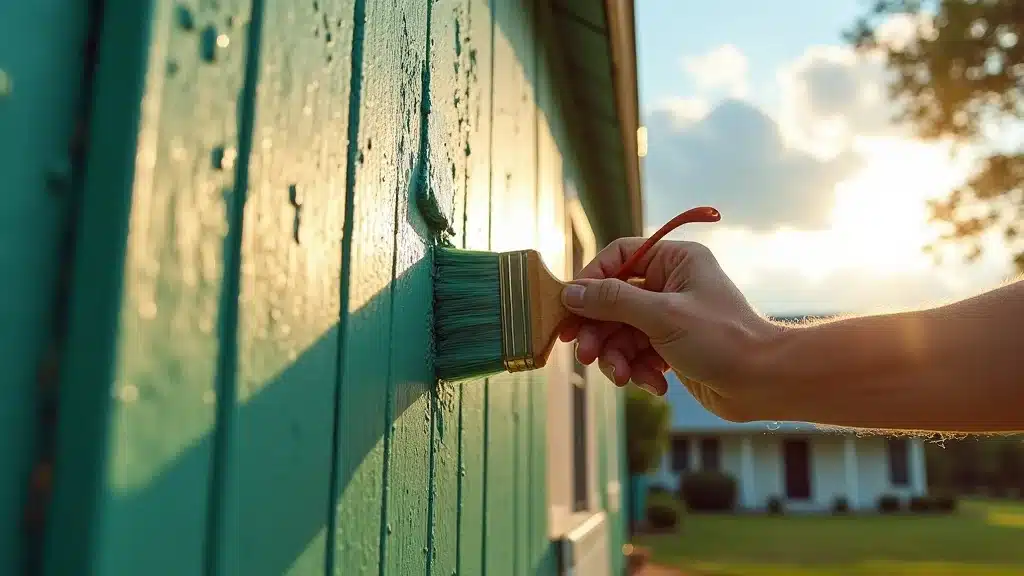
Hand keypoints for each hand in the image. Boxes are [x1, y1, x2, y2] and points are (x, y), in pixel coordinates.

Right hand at [558, 238, 780, 421]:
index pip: (618, 256)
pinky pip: (637, 353)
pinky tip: (653, 384)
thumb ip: (613, 301)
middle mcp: (670, 283)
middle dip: (600, 331)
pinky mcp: (670, 346)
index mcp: (675, 260)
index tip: (571, 307)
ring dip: (617, 357)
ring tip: (623, 377)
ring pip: (621, 331)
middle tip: (585, 355)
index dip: (591, 280)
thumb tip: (572, 292)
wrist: (764, 384)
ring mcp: (669, 316)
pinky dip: (638, 369)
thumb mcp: (662, 316)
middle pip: (613, 300)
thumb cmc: (723, 340)